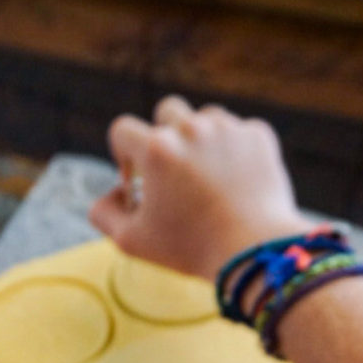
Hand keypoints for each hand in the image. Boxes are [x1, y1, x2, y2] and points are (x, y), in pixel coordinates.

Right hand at [90, 95, 309, 279]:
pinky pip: (237, 132)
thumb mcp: (131, 241)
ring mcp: (228, 128)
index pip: (122, 129)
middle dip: (163, 137)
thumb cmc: (189, 248)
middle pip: (166, 111)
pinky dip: (232, 152)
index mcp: (156, 149)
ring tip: (205, 178)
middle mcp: (191, 128)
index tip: (136, 178)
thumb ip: (104, 214)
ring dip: (199, 141)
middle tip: (172, 172)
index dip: (123, 153)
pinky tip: (233, 183)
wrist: (255, 251)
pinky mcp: (258, 135)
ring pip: (204, 119)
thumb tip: (113, 194)